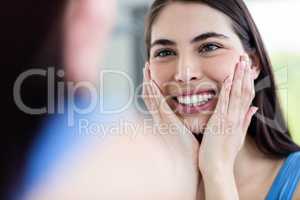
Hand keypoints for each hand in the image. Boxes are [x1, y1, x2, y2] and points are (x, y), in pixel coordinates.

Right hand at [142, 63, 199, 198]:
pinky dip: (152, 92)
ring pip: (151, 97)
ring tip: (146, 68)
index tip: (152, 75)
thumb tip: (187, 117)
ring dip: (147, 82)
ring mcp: (161, 121)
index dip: (152, 87)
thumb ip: (183, 124)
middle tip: (146, 66)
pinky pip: (157, 103)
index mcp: (165, 121)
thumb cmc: (191, 152)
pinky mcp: (167, 122)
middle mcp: (160, 120)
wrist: (190, 166)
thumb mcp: (185, 134)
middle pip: (149, 96)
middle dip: (147, 80)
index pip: (155, 100)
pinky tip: (150, 81)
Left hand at [198, 55, 257, 174]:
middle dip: (244, 74)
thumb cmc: (225, 153)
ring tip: (239, 61)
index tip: (247, 68)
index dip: (248, 81)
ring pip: (237, 95)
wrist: (217, 167)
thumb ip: (246, 120)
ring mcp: (229, 119)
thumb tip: (254, 108)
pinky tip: (229, 79)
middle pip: (244, 92)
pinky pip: (225, 103)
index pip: (247, 96)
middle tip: (244, 58)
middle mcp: (237, 117)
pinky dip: (228, 91)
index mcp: (240, 119)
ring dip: (238, 77)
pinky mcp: (220, 122)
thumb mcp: (239, 136)